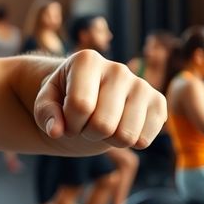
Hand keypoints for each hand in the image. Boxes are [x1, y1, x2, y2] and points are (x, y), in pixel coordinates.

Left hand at [34, 49, 166, 149]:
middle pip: (103, 124)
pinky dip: (128, 143)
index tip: (66, 118)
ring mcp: (142, 84)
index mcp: (87, 60)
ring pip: (126, 136)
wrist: (89, 99)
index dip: (68, 123)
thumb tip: (56, 131)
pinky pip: (144, 140)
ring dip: (107, 140)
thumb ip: (45, 114)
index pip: (80, 105)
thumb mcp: (46, 102)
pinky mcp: (158, 102)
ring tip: (101, 125)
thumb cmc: (64, 99)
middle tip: (84, 124)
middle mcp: (118, 68)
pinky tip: (120, 127)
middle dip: (87, 133)